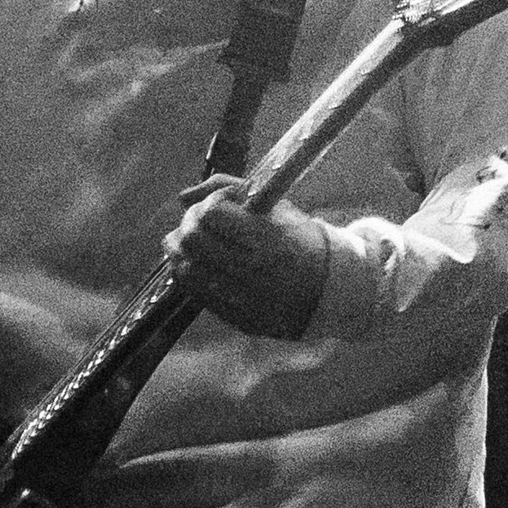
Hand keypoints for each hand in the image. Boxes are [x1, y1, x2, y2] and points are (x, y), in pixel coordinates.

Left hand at [166, 177, 331, 339]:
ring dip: (179, 249)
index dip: (208, 203)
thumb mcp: (275, 206)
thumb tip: (183, 197)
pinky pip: (195, 292)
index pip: (211, 213)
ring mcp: (245, 298)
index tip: (217, 204)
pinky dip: (186, 272)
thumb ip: (229, 189)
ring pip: (187, 268)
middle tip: (195, 220)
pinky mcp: (237, 317)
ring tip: (187, 239)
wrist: (328, 288)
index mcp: (269, 238)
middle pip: (193, 239)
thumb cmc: (298, 239)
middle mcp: (255, 271)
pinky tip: (193, 261)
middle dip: (188, 223)